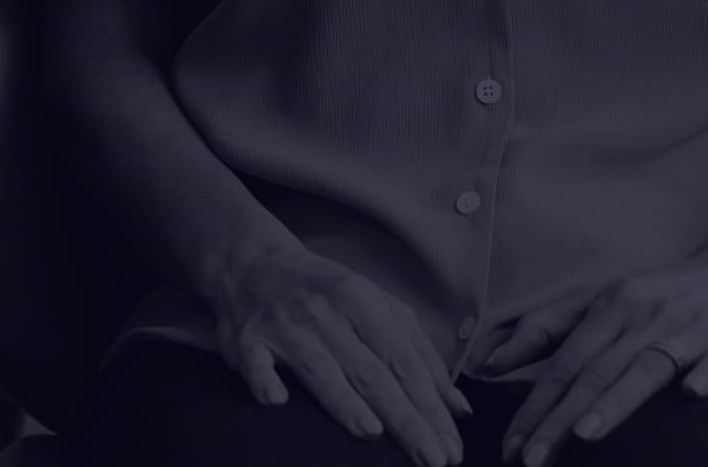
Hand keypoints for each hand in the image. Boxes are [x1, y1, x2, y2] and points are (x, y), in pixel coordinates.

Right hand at [206, 239, 470, 466]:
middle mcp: (327, 311)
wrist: (251, 260)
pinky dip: (264, 378)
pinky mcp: (247, 338)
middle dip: (403, 416)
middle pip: (370, 370)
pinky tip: (276, 400)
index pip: (404, 360)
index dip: (430, 406)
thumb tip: (459, 409)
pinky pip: (255, 361)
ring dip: (343, 398)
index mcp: (362, 299)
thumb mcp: (376, 306)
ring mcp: (285, 324)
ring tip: (371, 432)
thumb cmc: (325, 292)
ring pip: (320, 367)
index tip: (451, 449)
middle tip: (431, 458)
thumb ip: (418, 354)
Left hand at [487, 244, 707, 465]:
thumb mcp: (604, 300)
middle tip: (531, 459)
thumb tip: (493, 362)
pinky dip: (705, 374)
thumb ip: (550, 328)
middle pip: (594, 371)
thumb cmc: (662, 294)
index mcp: (609, 305)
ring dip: (615, 400)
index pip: (562, 362)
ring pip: (646, 368)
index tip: (511, 445)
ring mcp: (689, 328)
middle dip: (559, 418)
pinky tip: (691, 393)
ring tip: (584, 433)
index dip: (534, 405)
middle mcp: (643, 315)